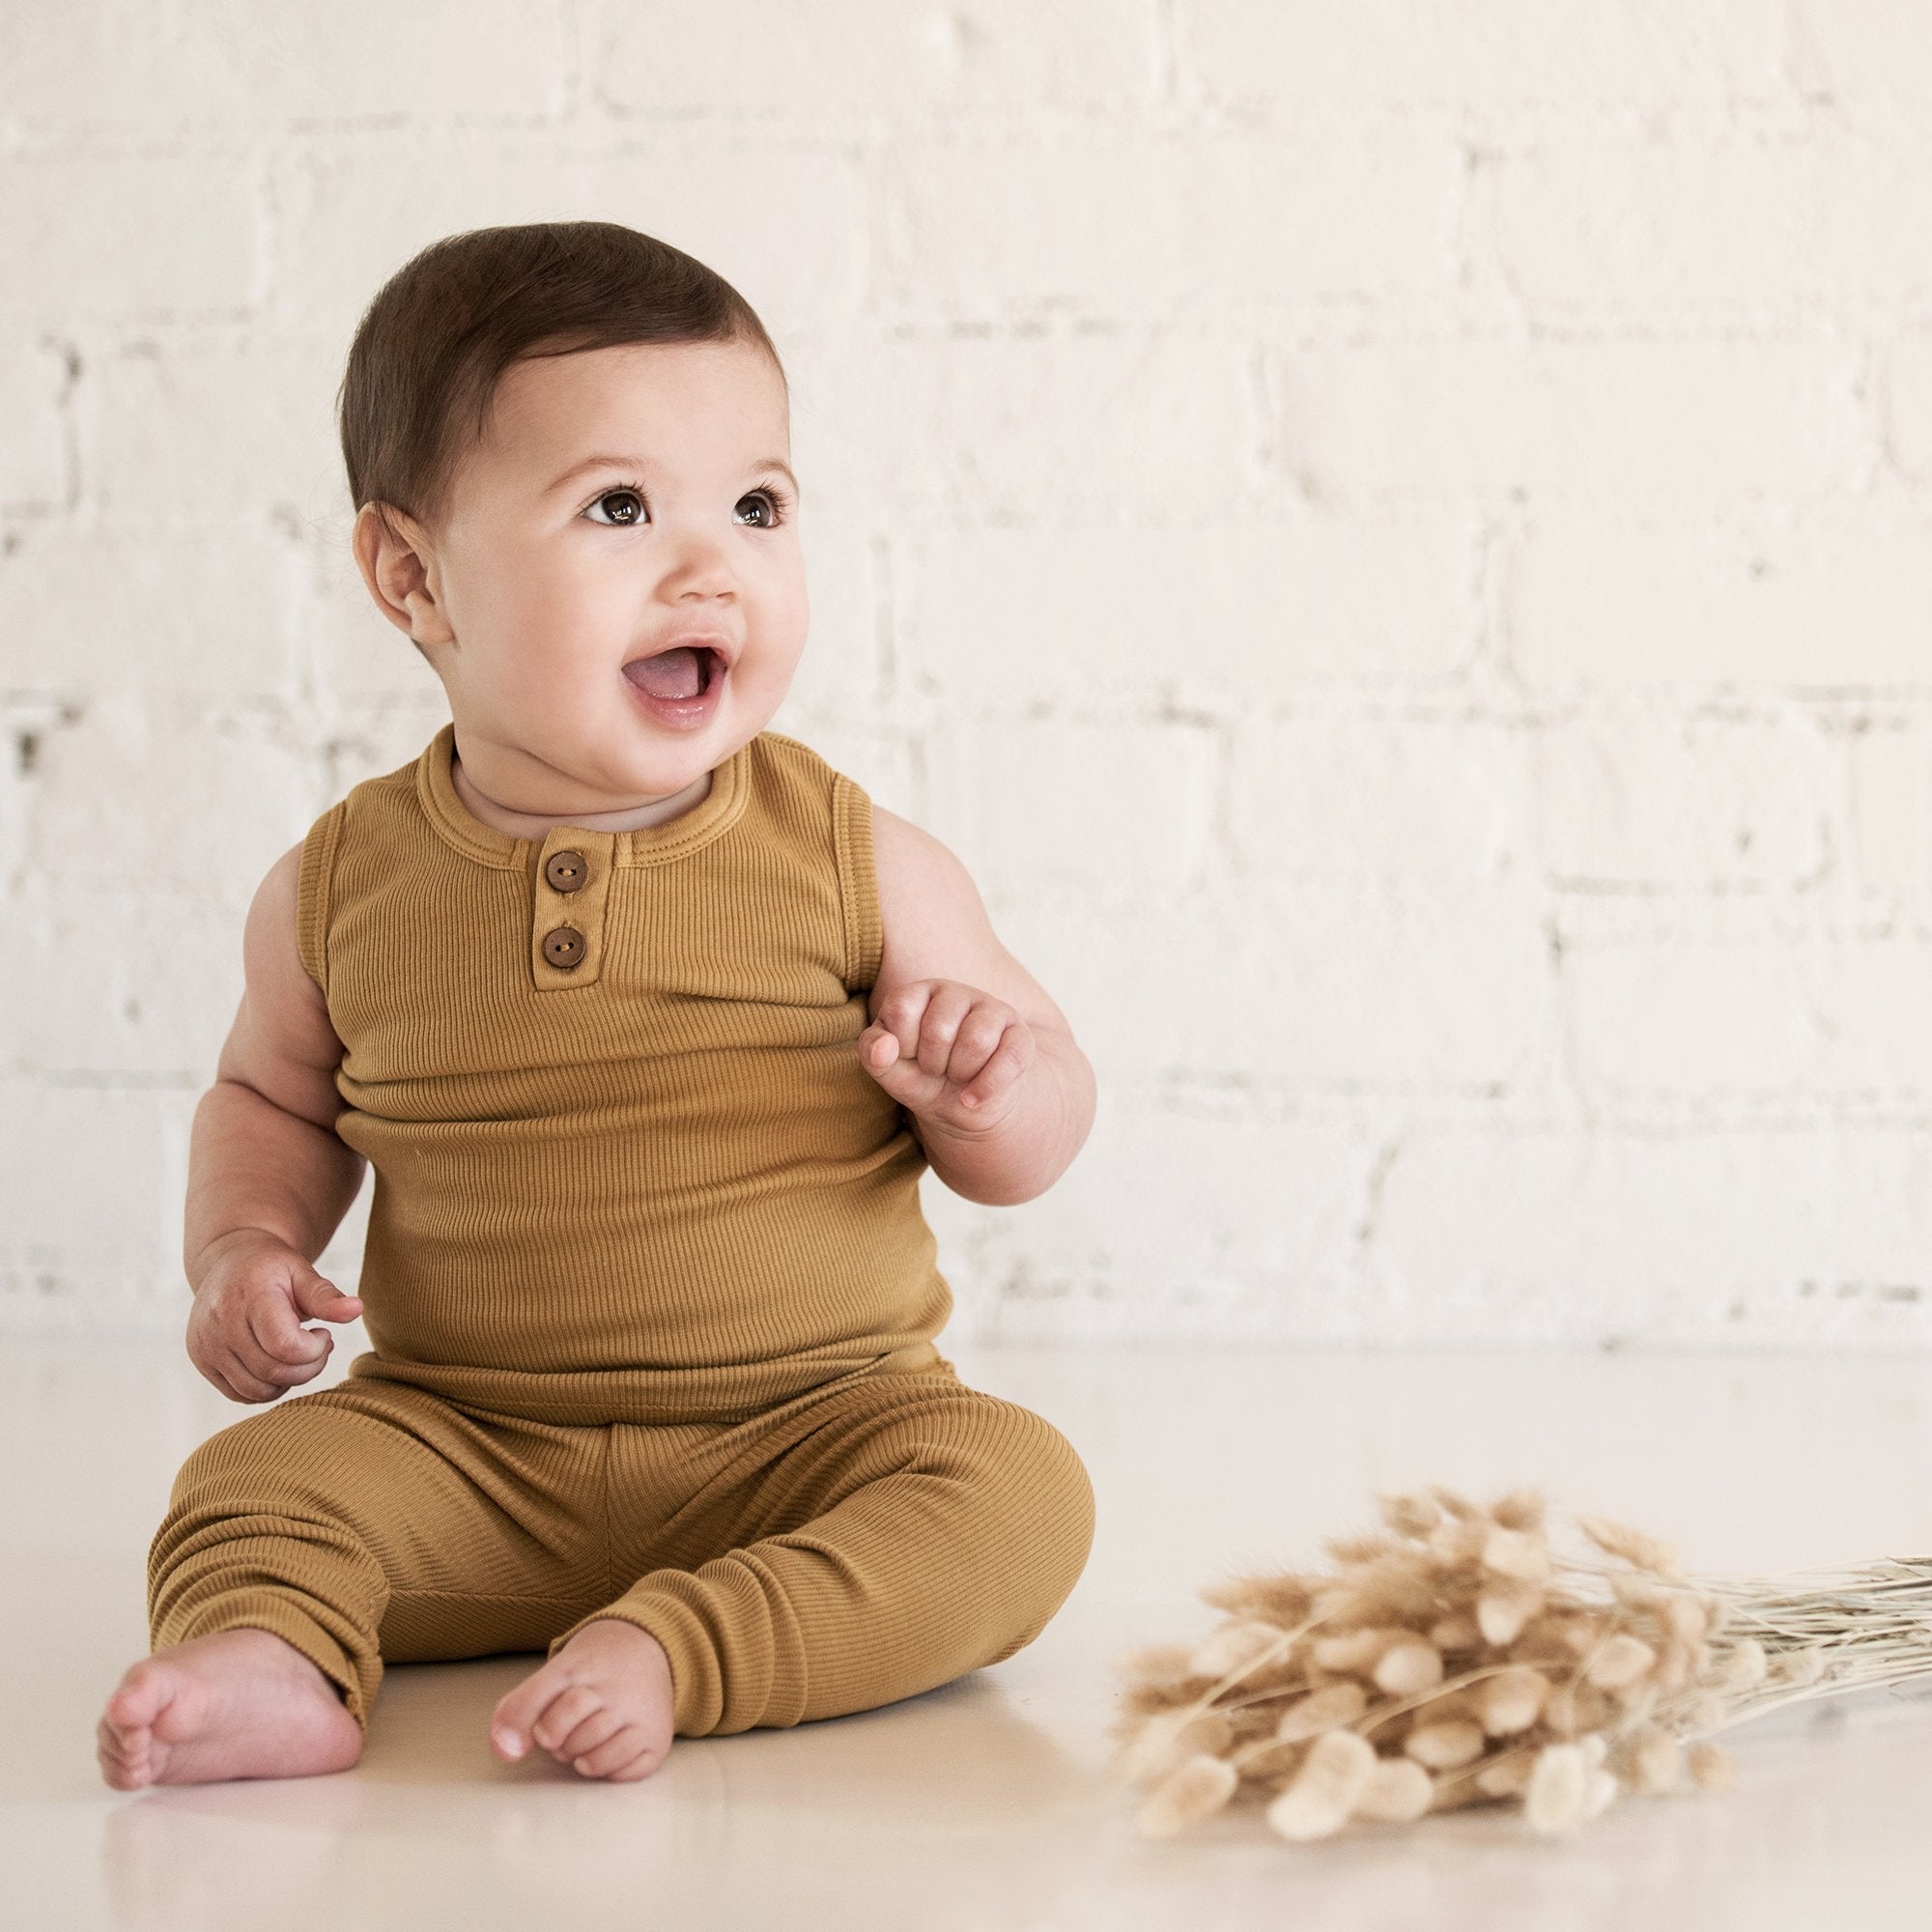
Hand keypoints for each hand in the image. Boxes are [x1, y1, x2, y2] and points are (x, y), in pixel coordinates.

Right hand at [185, 1229, 363, 1404]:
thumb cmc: (272, 1268)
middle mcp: (221, 1324)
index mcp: (249, 1297)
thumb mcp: (301, 1271)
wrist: (228, 1261)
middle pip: (273, 1372)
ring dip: (289, 1381)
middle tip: (318, 1345)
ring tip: (298, 1354)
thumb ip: (326, 1295)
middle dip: (309, 1367)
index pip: (285, 1346)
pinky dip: (266, 1387)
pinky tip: (277, 1362)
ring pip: (256, 1390)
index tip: (323, 1333)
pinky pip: (240, 1394)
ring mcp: (206, 1345)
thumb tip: (357, 1309)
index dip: (314, 1349)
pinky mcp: (201, 1360)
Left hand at [858, 979, 1036, 1134]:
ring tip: (956, 1076)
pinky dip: (985, 1089)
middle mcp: (956, 993)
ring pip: (977, 1041)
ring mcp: (993, 1010)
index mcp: (919, 992)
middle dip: (931, 1063)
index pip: (901, 1008)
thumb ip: (874, 1055)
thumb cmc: (922, 1078)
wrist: (964, 1104)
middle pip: (939, 1029)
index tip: (907, 1056)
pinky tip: (972, 1097)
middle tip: (935, 1069)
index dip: (901, 1045)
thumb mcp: (890, 1071)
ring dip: (959, 1073)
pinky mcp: (1020, 1036)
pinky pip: (1008, 1060)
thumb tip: (884, 1048)